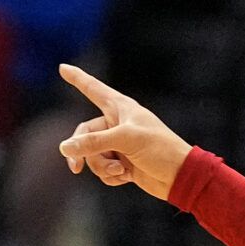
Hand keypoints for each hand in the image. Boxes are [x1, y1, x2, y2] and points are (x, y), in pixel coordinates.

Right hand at [57, 64, 193, 200]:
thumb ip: (94, 142)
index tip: (63, 68)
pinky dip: (111, 176)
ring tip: (122, 169)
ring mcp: (120, 145)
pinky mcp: (124, 164)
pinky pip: (103, 170)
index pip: (94, 89)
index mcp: (121, 108)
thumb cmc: (160, 150)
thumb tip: (65, 148)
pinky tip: (127, 177)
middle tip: (75, 166)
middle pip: (84, 134)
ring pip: (92, 155)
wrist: (181, 177)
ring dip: (102, 166)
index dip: (78, 79)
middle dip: (82, 151)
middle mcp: (117, 124)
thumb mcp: (126, 140)